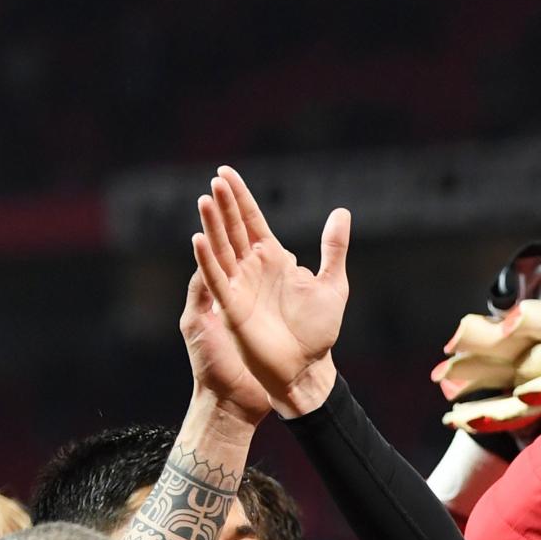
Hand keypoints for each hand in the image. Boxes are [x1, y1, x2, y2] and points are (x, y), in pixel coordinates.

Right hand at [193, 165, 351, 416]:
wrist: (308, 368)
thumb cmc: (318, 331)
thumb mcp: (333, 284)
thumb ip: (333, 248)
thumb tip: (341, 212)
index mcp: (273, 259)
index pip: (252, 219)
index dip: (240, 196)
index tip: (226, 172)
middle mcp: (253, 268)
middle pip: (234, 228)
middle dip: (225, 204)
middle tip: (217, 179)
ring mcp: (240, 286)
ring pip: (221, 249)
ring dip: (212, 225)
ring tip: (206, 200)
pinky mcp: (232, 307)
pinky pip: (217, 280)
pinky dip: (207, 261)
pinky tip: (199, 240)